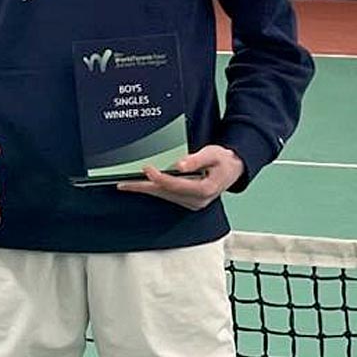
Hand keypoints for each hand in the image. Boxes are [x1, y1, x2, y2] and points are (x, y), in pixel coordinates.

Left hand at [116, 144, 244, 210]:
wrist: (233, 169)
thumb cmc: (223, 161)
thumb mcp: (213, 154)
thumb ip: (196, 160)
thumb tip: (179, 165)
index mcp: (205, 189)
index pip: (176, 185)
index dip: (160, 178)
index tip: (147, 168)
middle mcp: (197, 200)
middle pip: (165, 193)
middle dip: (143, 187)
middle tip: (124, 184)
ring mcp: (192, 202)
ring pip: (164, 196)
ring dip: (145, 189)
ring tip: (126, 185)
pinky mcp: (188, 200)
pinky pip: (167, 195)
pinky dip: (153, 189)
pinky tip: (141, 185)